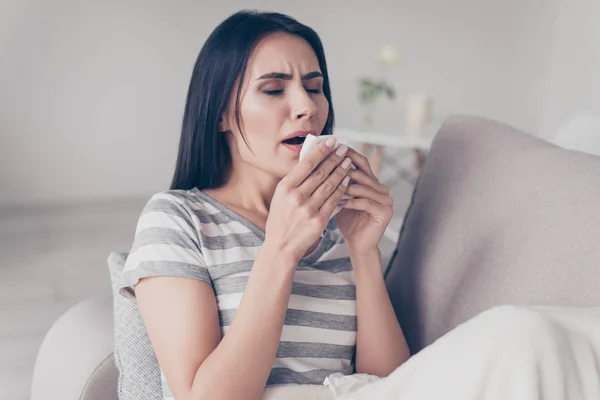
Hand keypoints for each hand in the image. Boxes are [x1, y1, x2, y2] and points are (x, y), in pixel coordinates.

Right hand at [265, 137, 351, 261]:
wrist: (281, 247)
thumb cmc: (281, 220)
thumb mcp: (280, 197)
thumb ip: (294, 181)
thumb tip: (309, 160)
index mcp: (284, 188)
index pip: (306, 164)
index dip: (321, 151)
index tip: (331, 141)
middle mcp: (296, 197)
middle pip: (320, 172)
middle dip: (334, 158)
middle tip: (343, 148)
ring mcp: (308, 209)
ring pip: (330, 185)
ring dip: (341, 171)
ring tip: (348, 161)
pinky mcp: (319, 220)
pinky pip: (334, 200)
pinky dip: (342, 188)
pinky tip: (347, 180)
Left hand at [335, 148, 392, 253]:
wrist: (358, 245)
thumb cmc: (347, 221)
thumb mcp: (340, 198)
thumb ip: (337, 182)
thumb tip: (319, 162)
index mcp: (372, 182)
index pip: (361, 162)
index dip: (348, 154)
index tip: (331, 149)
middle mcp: (382, 189)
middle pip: (363, 173)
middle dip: (344, 169)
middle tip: (327, 167)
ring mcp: (386, 200)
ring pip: (363, 187)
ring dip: (345, 186)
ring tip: (329, 185)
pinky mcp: (385, 212)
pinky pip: (366, 203)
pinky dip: (350, 202)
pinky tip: (337, 203)